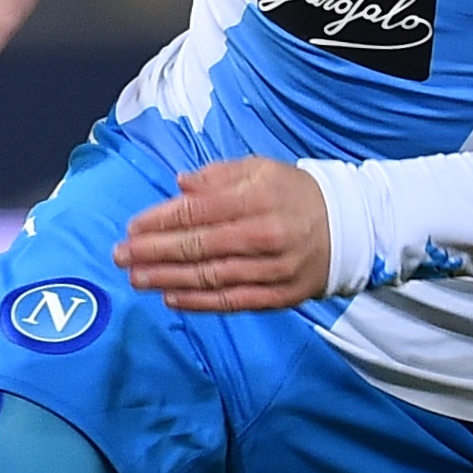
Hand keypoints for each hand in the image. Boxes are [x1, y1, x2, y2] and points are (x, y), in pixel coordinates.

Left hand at [115, 157, 331, 313]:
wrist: (352, 228)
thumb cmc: (297, 195)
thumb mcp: (262, 170)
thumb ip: (219, 176)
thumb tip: (180, 186)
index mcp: (258, 198)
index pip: (198, 211)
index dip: (161, 221)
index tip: (132, 228)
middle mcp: (264, 235)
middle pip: (198, 246)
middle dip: (153, 252)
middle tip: (120, 256)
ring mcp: (273, 269)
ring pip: (210, 277)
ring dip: (167, 279)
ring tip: (136, 279)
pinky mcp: (280, 296)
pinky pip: (232, 301)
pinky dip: (199, 302)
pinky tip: (171, 298)